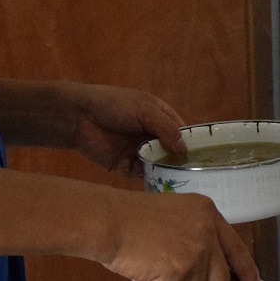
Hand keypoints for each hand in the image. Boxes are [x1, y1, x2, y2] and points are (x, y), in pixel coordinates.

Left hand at [68, 85, 186, 176]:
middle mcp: (151, 135)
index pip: (181, 132)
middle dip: (178, 160)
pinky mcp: (125, 165)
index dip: (191, 143)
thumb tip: (184, 150)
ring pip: (158, 165)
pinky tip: (148, 173)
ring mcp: (138, 151)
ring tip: (170, 174)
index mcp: (159, 117)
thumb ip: (167, 129)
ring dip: (163, 169)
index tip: (202, 156)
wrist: (78, 117)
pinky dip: (145, 175)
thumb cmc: (113, 105)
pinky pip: (141, 174)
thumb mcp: (145, 111)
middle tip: (189, 171)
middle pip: (171, 152)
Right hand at [100, 189, 261, 280]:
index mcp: (207, 213)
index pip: (236, 248)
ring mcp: (197, 251)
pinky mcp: (181, 270)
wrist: (107, 221)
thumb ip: (194, 239)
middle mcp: (207, 231)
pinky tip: (141, 274)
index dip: (247, 271)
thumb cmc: (127, 220)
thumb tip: (204, 276)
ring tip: (149, 271)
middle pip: (220, 280)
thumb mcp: (173, 218)